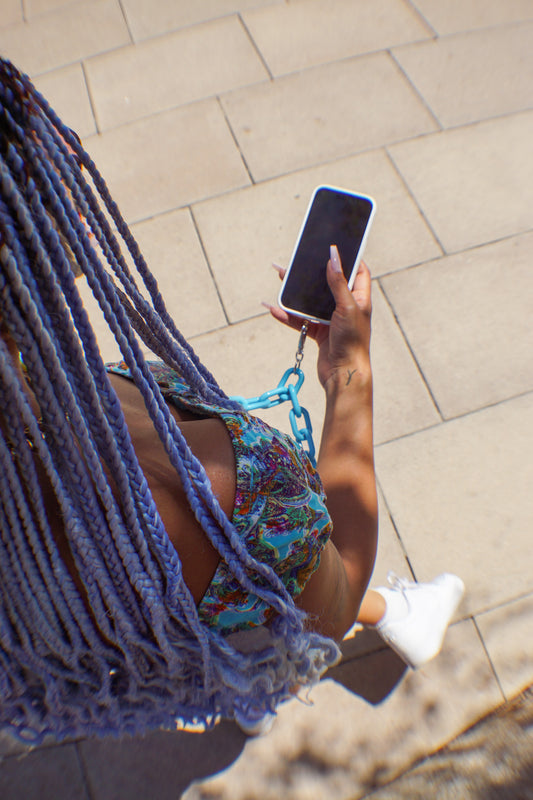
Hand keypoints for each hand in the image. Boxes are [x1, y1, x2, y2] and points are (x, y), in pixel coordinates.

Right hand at [266, 245, 371, 388]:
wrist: (343, 375)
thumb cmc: (352, 342)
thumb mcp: (346, 307)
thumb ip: (338, 282)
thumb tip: (333, 256)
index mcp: (359, 298)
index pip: (357, 270)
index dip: (347, 258)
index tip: (333, 246)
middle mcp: (346, 307)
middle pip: (328, 283)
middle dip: (312, 272)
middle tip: (297, 260)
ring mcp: (332, 320)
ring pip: (311, 301)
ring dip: (295, 292)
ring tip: (280, 277)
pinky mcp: (319, 332)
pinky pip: (301, 320)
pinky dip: (288, 316)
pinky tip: (275, 309)